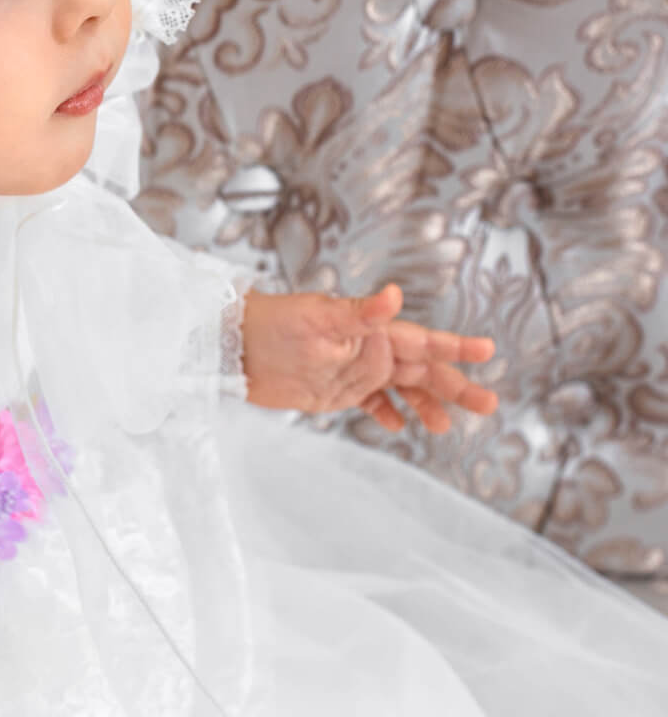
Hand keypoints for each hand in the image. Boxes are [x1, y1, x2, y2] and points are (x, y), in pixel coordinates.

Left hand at [241, 285, 497, 432]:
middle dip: (453, 384)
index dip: (453, 346)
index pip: (420, 340)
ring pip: (399, 389)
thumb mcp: (317, 318)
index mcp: (368, 331)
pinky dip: (386, 412)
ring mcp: (351, 371)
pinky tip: (400, 427)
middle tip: (489, 403)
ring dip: (425, 403)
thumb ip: (359, 316)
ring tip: (447, 426)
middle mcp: (365, 349)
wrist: (235, 347)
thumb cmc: (274, 323)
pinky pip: (368, 402)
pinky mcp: (332, 390)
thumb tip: (394, 296)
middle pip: (419, 369)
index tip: (486, 349)